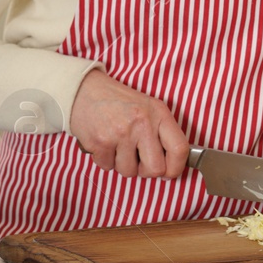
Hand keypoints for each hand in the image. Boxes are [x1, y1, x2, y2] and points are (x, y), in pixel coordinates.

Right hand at [69, 69, 190, 178]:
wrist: (83, 90)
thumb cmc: (117, 102)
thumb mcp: (147, 107)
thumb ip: (161, 132)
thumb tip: (171, 165)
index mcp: (158, 113)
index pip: (180, 149)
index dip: (176, 168)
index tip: (168, 172)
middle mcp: (142, 123)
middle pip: (155, 169)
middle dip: (145, 171)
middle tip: (137, 159)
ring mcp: (120, 133)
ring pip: (129, 172)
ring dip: (122, 164)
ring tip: (116, 146)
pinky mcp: (100, 142)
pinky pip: (107, 167)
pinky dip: (104, 159)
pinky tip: (103, 143)